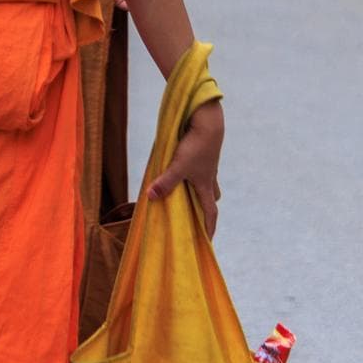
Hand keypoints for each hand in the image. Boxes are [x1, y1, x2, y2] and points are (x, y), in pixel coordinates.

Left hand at [146, 100, 223, 236]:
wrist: (208, 121)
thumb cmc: (195, 145)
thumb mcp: (178, 166)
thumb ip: (165, 182)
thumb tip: (151, 198)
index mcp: (205, 185)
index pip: (210, 213)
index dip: (209, 228)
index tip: (207, 242)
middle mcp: (209, 177)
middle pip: (211, 198)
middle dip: (205, 209)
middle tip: (197, 218)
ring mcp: (207, 165)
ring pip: (207, 183)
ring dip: (200, 190)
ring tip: (187, 194)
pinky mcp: (203, 153)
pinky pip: (200, 169)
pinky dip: (193, 174)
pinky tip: (182, 169)